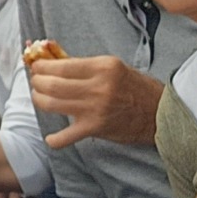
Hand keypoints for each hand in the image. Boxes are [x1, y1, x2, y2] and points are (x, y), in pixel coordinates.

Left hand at [27, 54, 163, 146]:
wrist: (160, 113)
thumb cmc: (135, 87)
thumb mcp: (112, 67)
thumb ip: (83, 65)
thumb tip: (50, 58)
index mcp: (103, 66)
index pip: (61, 65)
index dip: (42, 66)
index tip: (36, 66)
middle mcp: (98, 87)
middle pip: (52, 84)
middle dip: (37, 82)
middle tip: (36, 82)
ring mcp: (96, 108)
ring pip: (52, 104)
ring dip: (39, 100)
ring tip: (39, 98)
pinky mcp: (96, 128)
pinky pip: (67, 136)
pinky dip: (55, 139)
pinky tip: (51, 138)